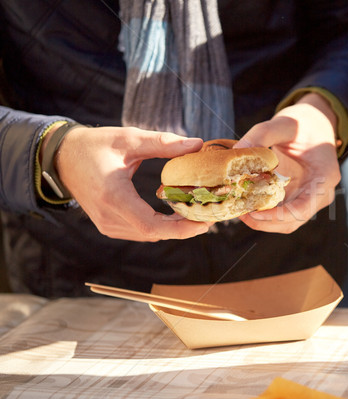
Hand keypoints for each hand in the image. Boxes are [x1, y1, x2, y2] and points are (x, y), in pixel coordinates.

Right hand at [54, 125, 212, 240]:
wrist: (62, 157)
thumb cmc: (95, 145)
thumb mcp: (129, 139)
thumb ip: (163, 143)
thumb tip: (197, 144)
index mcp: (113, 197)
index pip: (151, 225)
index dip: (180, 228)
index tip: (204, 222)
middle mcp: (108, 217)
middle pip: (153, 233)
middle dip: (184, 228)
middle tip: (209, 216)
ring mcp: (107, 224)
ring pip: (148, 235)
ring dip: (173, 228)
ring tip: (197, 212)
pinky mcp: (108, 225)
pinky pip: (140, 231)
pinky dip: (160, 226)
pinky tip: (176, 213)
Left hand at [235, 92, 340, 232]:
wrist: (316, 123)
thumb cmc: (305, 123)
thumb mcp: (284, 123)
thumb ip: (261, 135)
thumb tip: (236, 152)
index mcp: (324, 178)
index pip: (302, 209)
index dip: (277, 217)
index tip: (253, 212)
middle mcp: (320, 194)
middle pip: (292, 221)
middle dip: (263, 221)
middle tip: (238, 211)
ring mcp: (309, 198)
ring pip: (285, 222)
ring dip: (261, 220)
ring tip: (238, 208)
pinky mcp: (297, 198)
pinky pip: (280, 212)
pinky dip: (263, 211)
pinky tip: (245, 201)